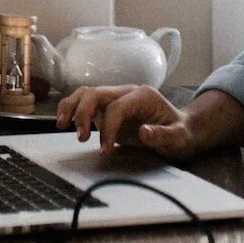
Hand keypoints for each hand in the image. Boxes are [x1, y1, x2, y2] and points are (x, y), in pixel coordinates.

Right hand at [56, 85, 243, 157]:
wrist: (181, 129)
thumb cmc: (181, 132)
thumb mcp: (180, 137)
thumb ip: (163, 135)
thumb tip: (144, 132)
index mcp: (143, 96)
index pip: (117, 107)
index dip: (108, 128)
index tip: (105, 150)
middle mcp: (126, 92)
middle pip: (96, 93)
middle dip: (83, 113)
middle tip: (80, 137)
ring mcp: (115, 99)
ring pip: (86, 94)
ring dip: (72, 107)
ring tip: (61, 124)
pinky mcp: (107, 108)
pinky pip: (85, 104)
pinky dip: (72, 110)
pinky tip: (65, 123)